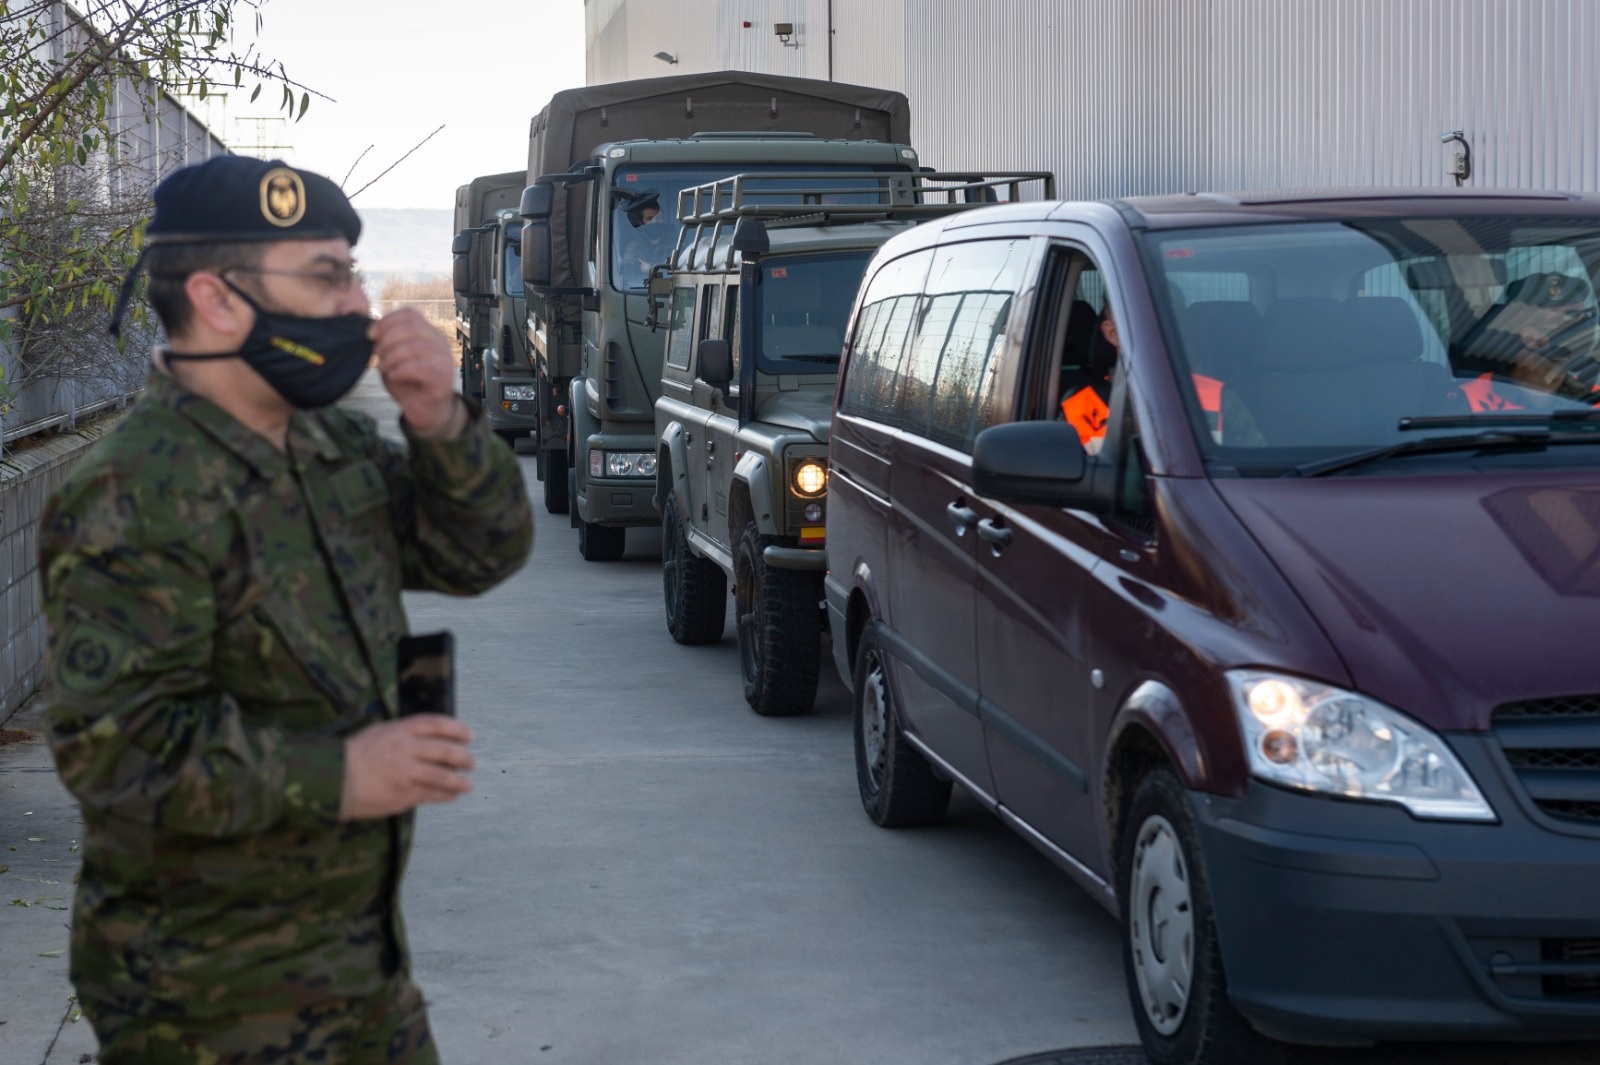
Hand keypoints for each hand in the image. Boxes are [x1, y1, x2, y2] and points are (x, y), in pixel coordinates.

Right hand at [339, 714, 474, 819]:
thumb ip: (404, 735)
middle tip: (471, 763)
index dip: (457, 729)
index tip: (469, 736)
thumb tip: (430, 740)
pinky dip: (445, 796)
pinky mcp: (404, 795)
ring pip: (443, 777)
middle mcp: (406, 749)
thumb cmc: (354, 755)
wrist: (332, 780)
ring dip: (459, 782)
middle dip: (463, 758)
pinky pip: (431, 795)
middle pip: (445, 751)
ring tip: (468, 785)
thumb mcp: (379, 733)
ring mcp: (406, 773)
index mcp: (399, 730)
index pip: (436, 725)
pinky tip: (451, 796)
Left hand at [370, 307, 459, 435]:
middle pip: (412, 327)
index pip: (410, 314)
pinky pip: (420, 367)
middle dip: (388, 339)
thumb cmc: (408, 384)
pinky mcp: (443, 377)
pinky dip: (401, 370)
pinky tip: (394, 376)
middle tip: (378, 354)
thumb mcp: (392, 359)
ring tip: (384, 368)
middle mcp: (440, 342)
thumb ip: (386, 343)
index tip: (371, 335)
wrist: (424, 411)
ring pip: (415, 347)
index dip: (387, 320)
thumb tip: (372, 330)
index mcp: (428, 333)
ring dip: (393, 357)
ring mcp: (444, 359)